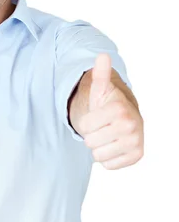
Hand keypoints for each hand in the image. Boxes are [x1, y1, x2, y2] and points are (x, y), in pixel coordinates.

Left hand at [79, 53, 143, 169]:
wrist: (124, 119)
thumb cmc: (107, 105)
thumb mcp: (100, 89)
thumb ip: (100, 74)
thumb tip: (102, 56)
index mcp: (119, 109)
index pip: (84, 127)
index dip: (86, 123)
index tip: (97, 116)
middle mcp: (131, 125)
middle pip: (90, 143)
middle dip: (92, 136)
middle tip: (102, 127)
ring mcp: (136, 142)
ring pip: (98, 156)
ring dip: (99, 148)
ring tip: (107, 136)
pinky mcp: (137, 156)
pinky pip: (109, 165)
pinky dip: (108, 158)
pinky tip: (114, 145)